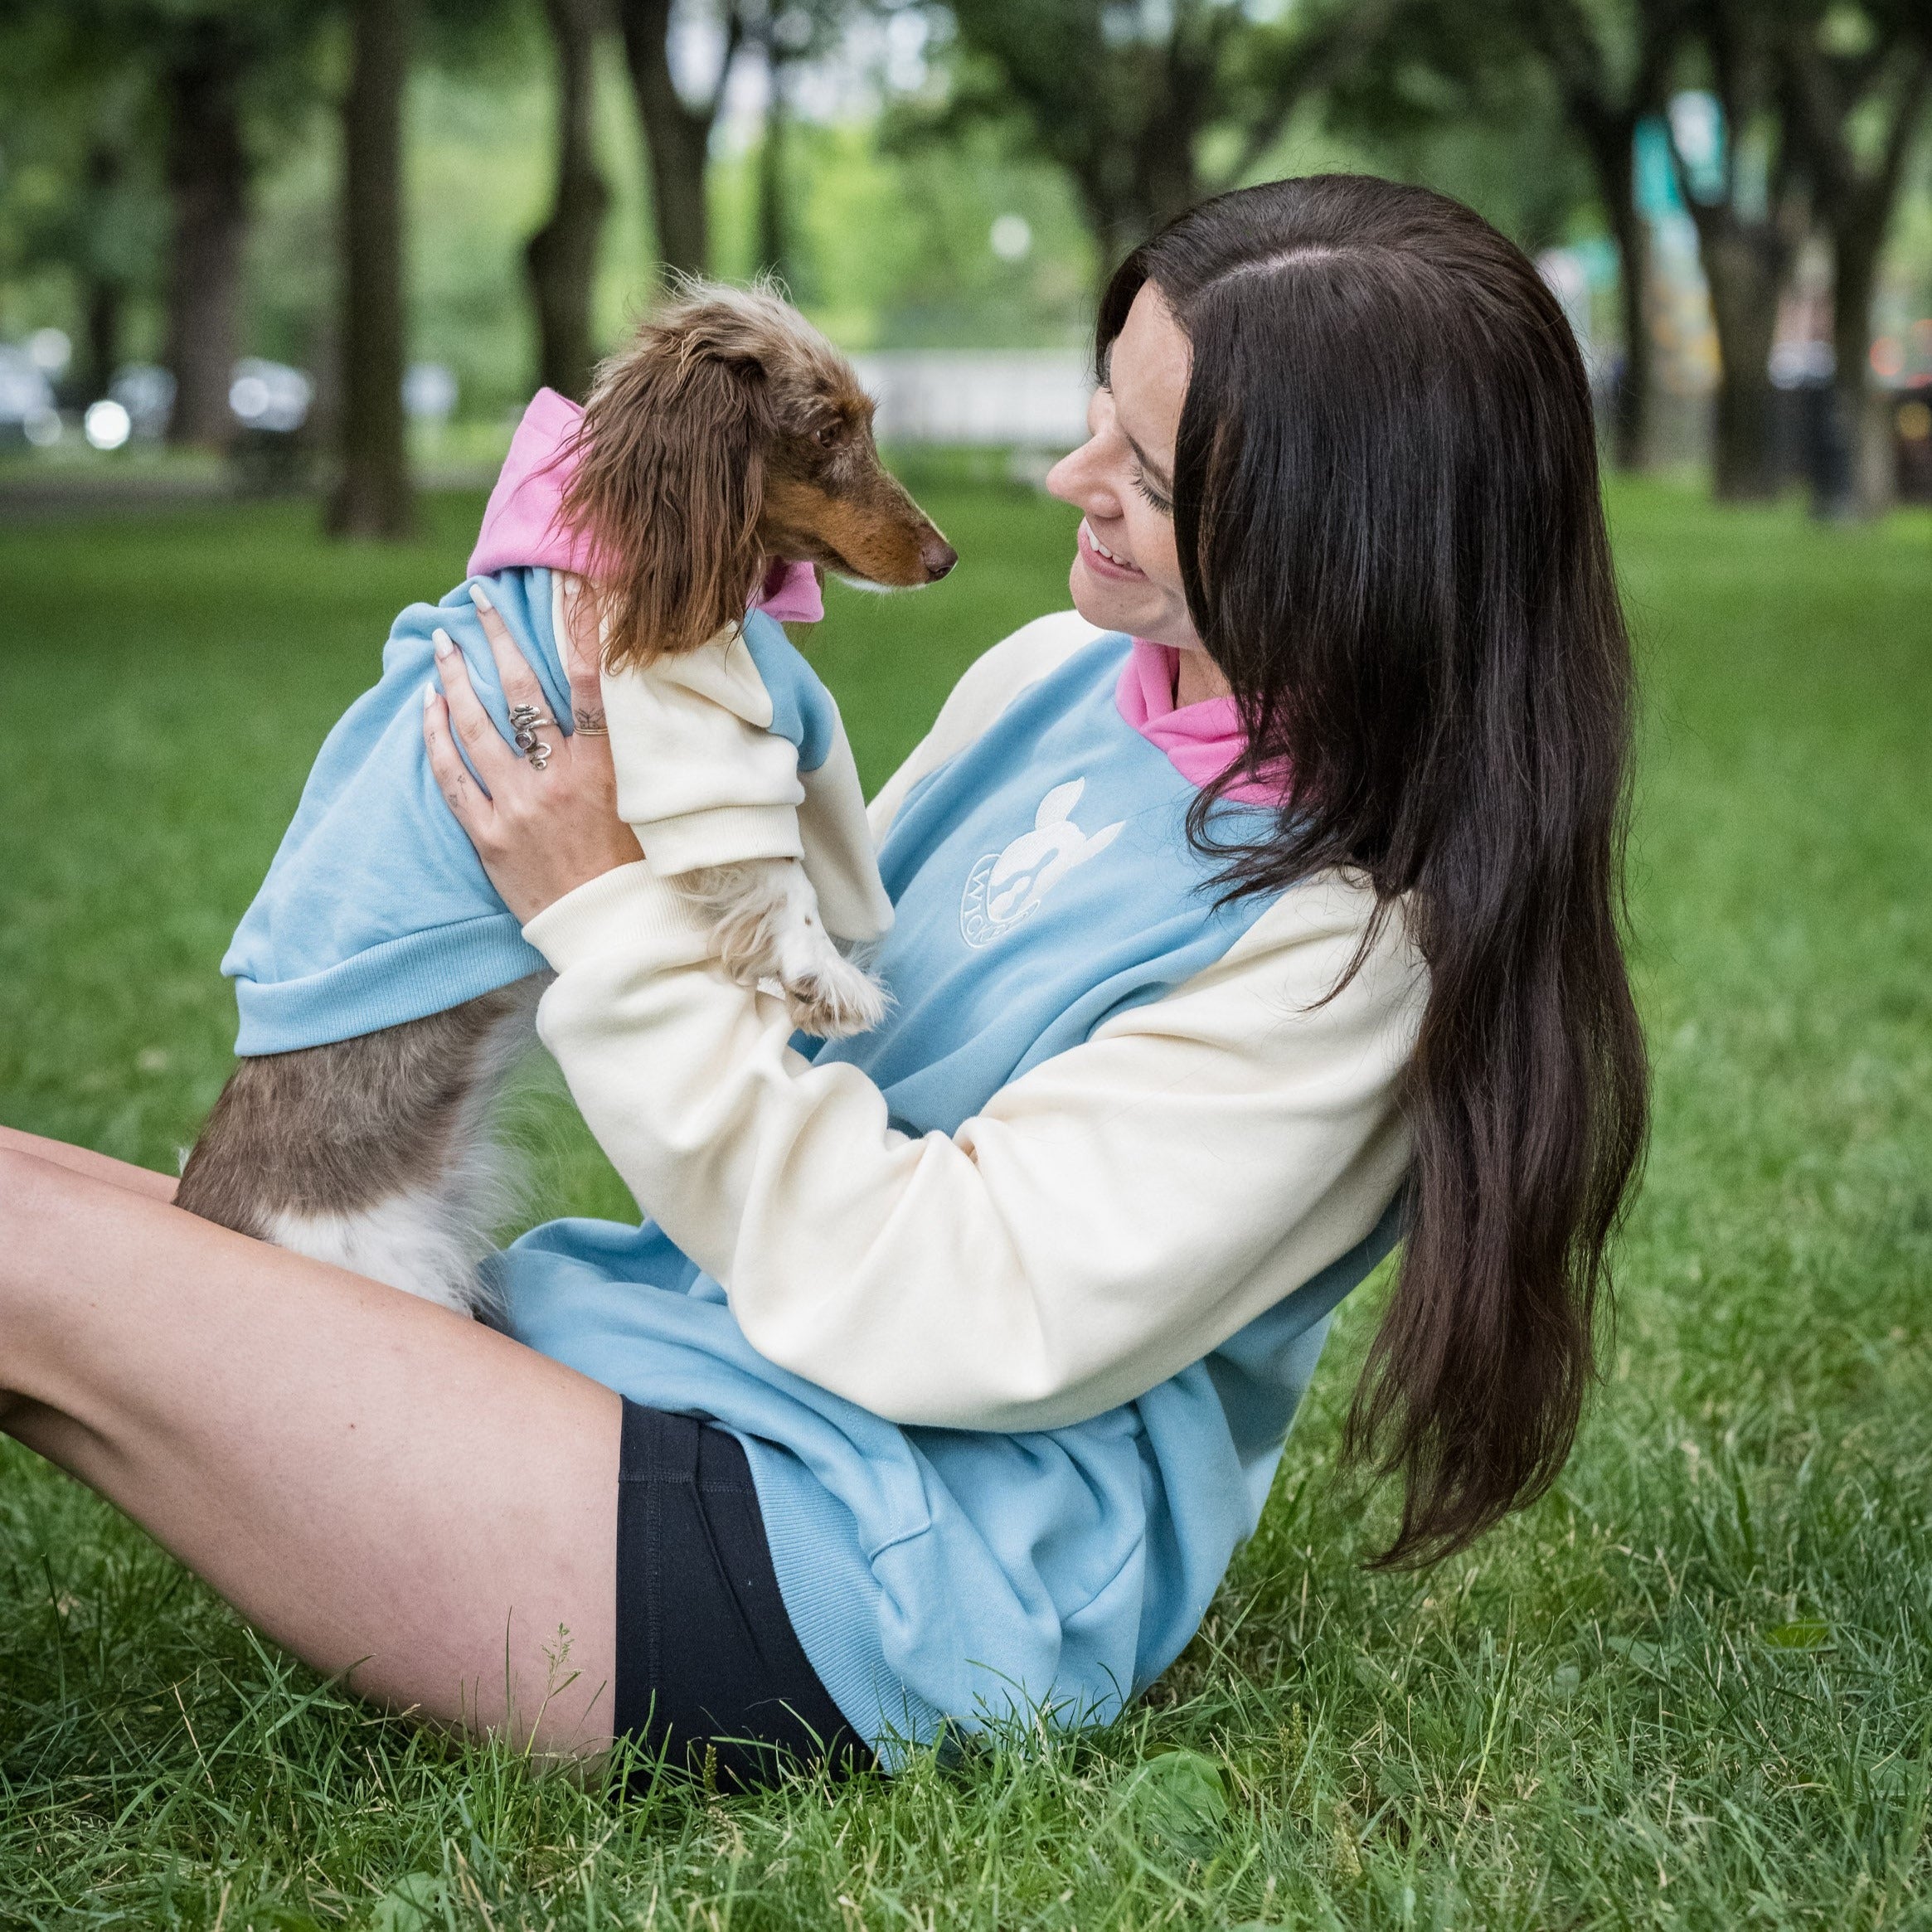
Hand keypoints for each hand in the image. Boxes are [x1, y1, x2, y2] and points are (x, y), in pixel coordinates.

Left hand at [422, 577, 641, 923]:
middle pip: (524, 691)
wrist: (613, 936)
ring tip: (443, 644)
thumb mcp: (653, 807)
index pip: (593, 681)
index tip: (564, 584)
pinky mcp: (489, 836)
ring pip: (479, 726)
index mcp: (609, 768)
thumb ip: (639, 758)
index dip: (579, 628)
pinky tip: (429, 707)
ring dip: (458, 678)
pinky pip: (454, 776)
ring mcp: (519, 806)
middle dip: (498, 638)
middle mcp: (560, 779)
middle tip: (478, 600)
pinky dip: (437, 737)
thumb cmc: (644, 873)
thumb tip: (646, 711)